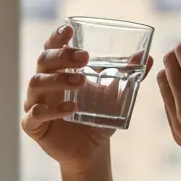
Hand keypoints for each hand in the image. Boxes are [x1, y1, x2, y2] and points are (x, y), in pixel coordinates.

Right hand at [21, 24, 119, 171]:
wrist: (91, 150)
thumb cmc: (98, 116)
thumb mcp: (115, 94)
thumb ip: (128, 75)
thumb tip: (148, 56)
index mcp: (58, 71)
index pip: (52, 47)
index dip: (57, 37)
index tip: (69, 30)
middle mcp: (43, 83)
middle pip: (43, 61)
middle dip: (61, 56)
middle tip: (83, 58)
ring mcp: (34, 103)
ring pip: (35, 83)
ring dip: (57, 80)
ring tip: (81, 82)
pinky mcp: (32, 126)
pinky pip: (34, 114)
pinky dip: (51, 110)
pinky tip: (70, 109)